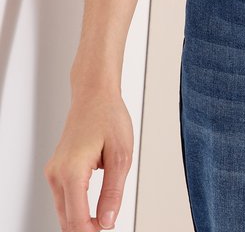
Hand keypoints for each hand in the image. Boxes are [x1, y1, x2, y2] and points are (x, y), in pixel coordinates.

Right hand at [44, 89, 133, 230]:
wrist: (94, 95)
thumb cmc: (108, 117)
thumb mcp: (121, 155)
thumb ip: (113, 192)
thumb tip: (106, 222)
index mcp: (72, 171)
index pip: (77, 220)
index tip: (107, 229)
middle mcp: (57, 174)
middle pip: (67, 220)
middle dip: (87, 229)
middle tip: (108, 225)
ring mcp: (54, 172)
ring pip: (64, 212)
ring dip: (82, 219)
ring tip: (104, 215)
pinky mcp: (56, 170)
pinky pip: (64, 199)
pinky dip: (77, 207)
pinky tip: (93, 205)